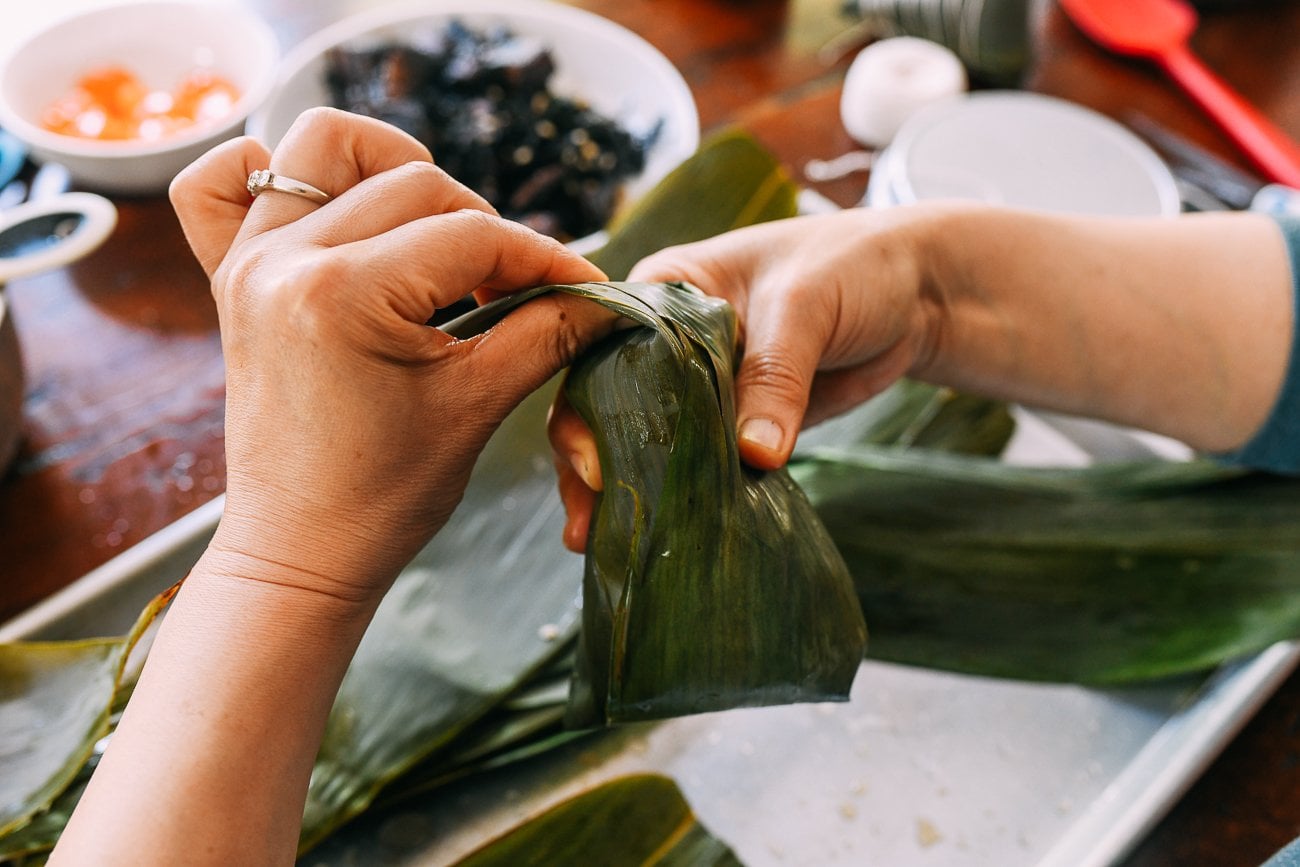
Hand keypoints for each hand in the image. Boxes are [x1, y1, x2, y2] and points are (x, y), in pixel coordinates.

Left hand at [171, 107, 612, 605]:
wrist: (301, 552)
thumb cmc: (385, 496)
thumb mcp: (478, 406)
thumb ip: (547, 333)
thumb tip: (605, 296)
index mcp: (345, 295)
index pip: (473, 236)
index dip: (545, 258)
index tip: (585, 287)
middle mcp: (286, 260)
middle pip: (416, 185)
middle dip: (484, 229)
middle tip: (515, 289)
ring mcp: (251, 263)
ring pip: (325, 149)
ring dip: (394, 170)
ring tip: (435, 235)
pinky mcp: (233, 279)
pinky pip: (219, 187)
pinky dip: (268, 173)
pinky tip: (326, 206)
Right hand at [548, 207, 941, 550]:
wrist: (919, 293)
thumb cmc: (853, 265)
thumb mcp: (806, 306)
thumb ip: (775, 376)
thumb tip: (753, 455)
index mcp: (664, 287)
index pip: (602, 348)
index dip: (590, 406)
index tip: (596, 464)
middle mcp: (665, 337)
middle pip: (608, 402)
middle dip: (593, 463)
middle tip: (589, 524)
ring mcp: (697, 383)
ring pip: (647, 440)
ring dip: (628, 489)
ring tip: (600, 544)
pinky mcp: (733, 421)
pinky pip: (698, 462)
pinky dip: (682, 496)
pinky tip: (661, 537)